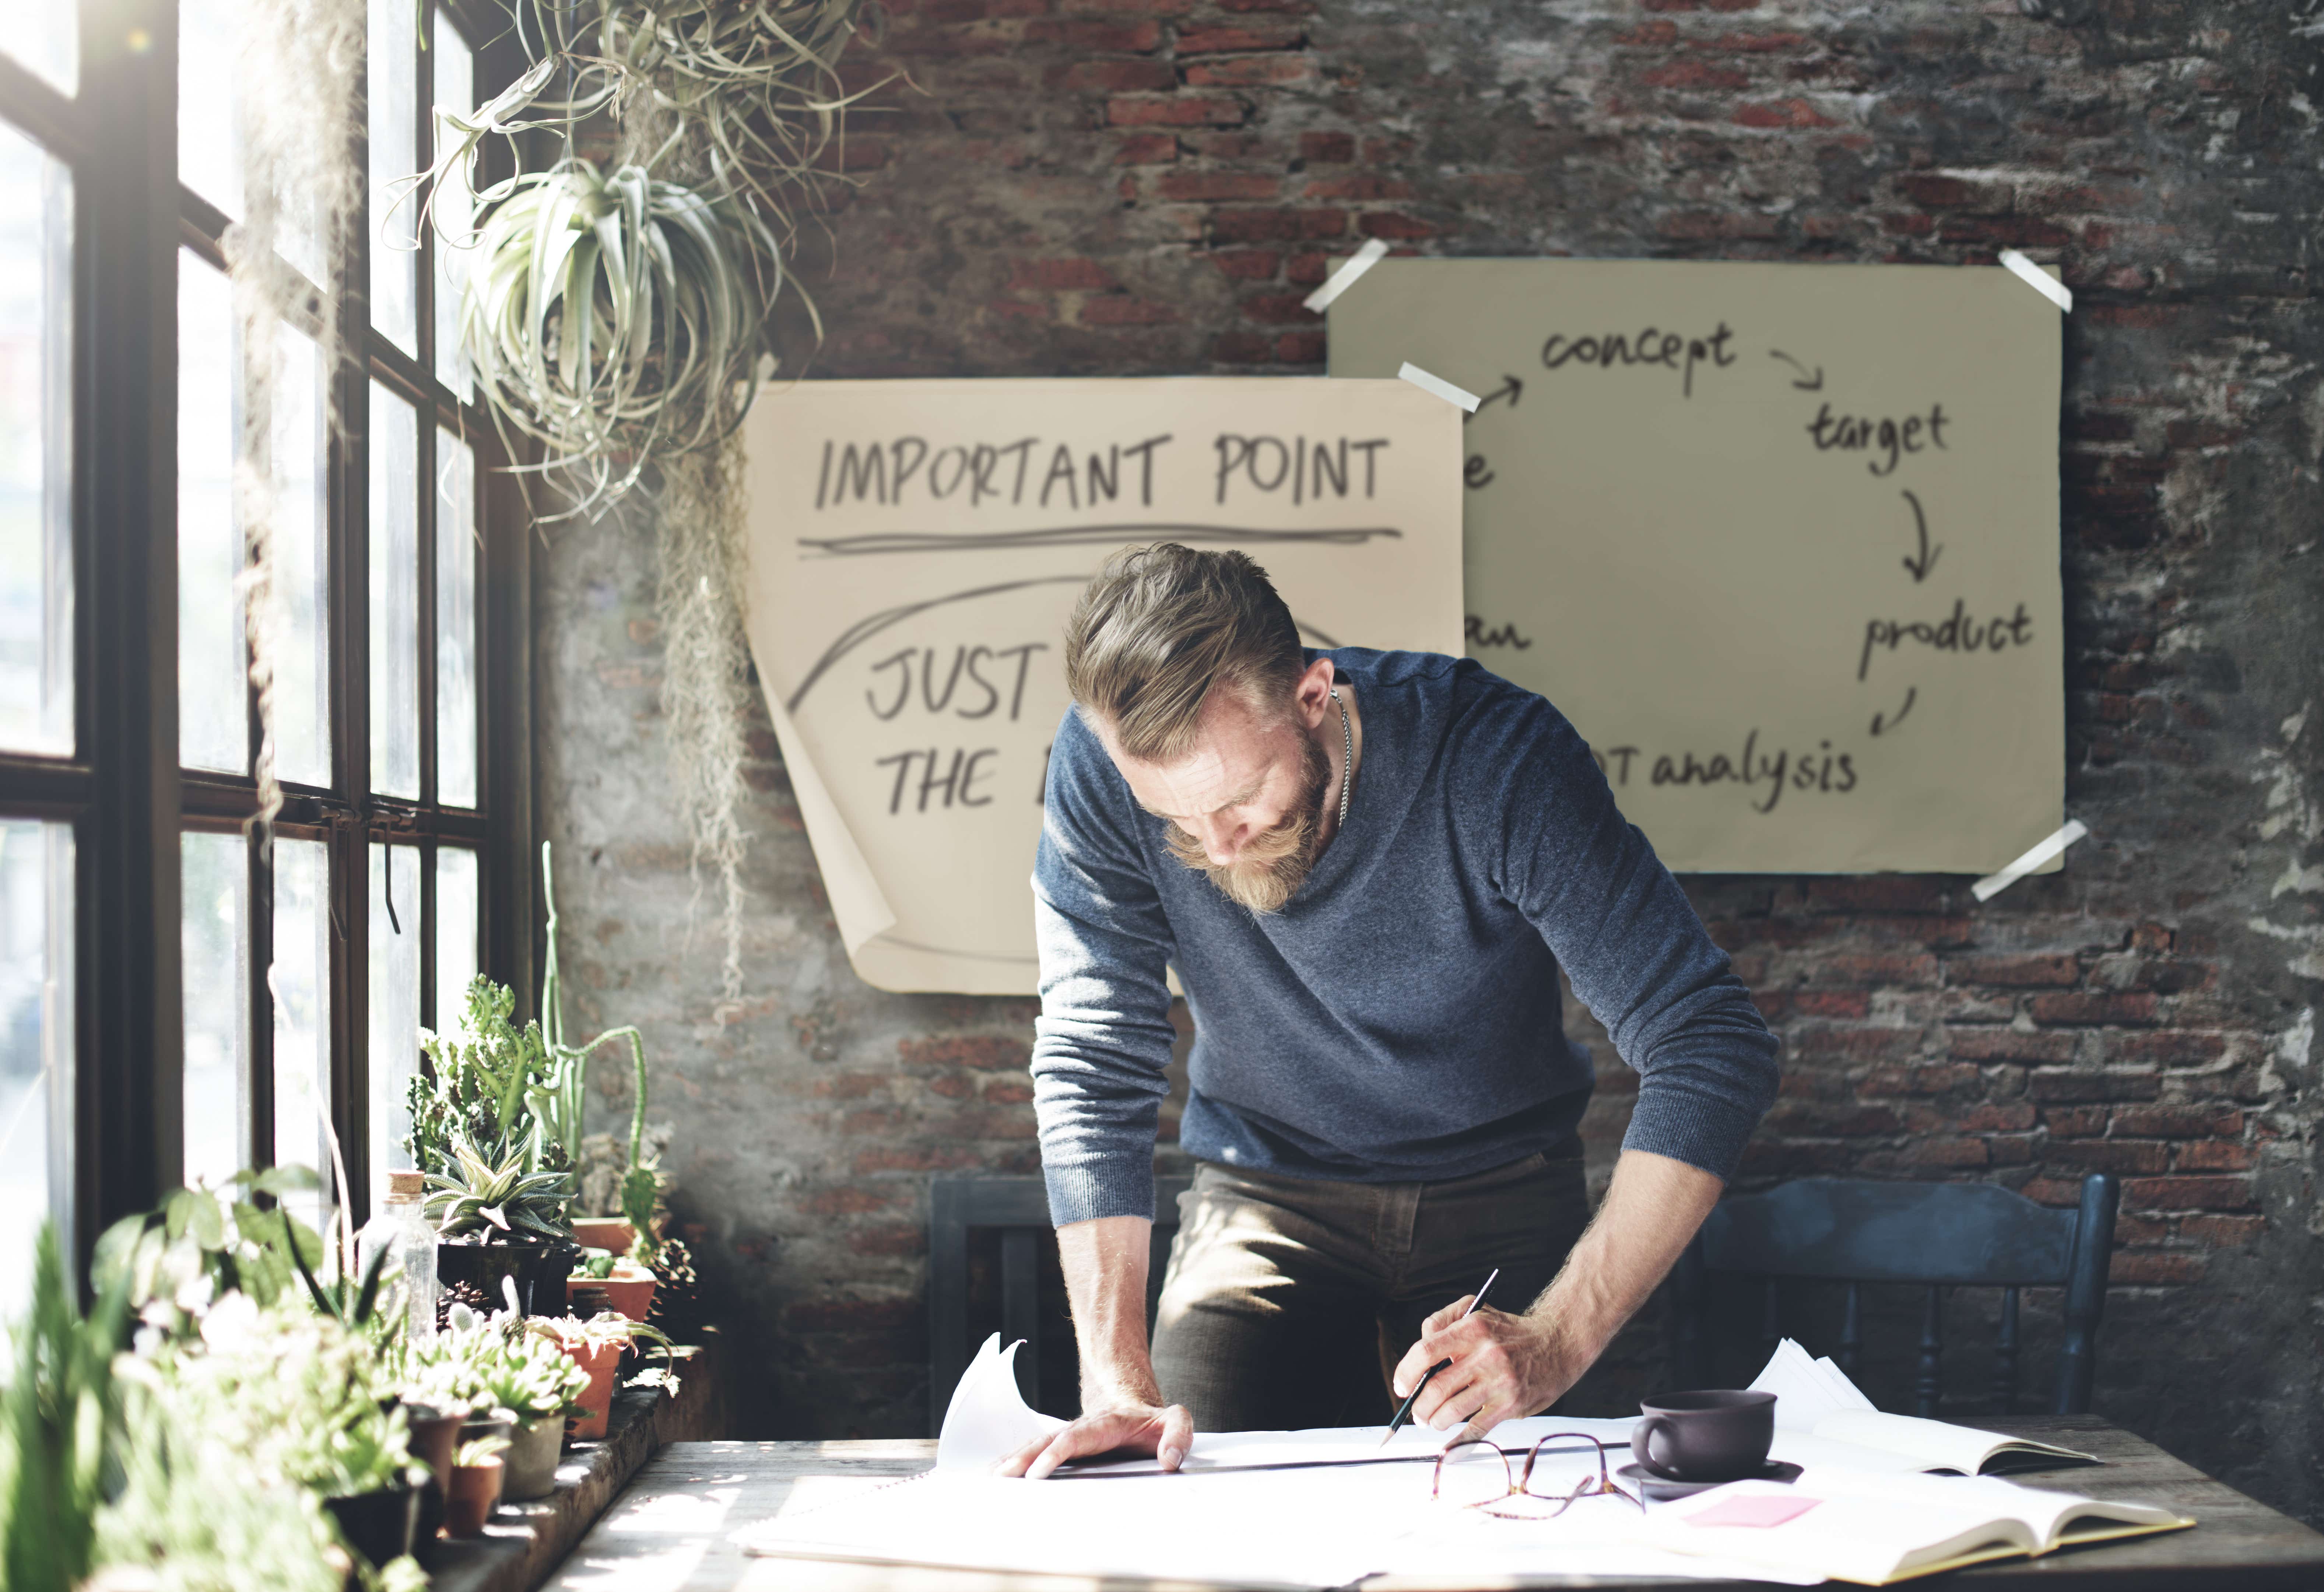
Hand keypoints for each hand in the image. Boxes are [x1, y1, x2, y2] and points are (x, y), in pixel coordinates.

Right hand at [993, 1399, 1193, 1479]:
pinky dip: (1015, 1458)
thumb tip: (1169, 1460)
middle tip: (1003, 1475)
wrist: (1137, 1409)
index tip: (1038, 1470)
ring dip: (1015, 1458)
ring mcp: (1070, 1436)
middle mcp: (1082, 1428)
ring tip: (993, 1475)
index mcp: (1106, 1423)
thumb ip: (1178, 1435)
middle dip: (1025, 1457)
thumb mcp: (1177, 1421)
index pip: (1077, 1437)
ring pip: (1038, 1444)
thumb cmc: (1154, 1422)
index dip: (1056, 1453)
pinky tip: (996, 1469)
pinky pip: (1036, 1450)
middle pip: (1048, 1440)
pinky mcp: (1063, 1446)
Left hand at [1390, 1299, 1579, 1439]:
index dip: (1406, 1372)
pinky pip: (1477, 1430)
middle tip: (1417, 1413)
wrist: (1557, 1343)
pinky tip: (1448, 1449)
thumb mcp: (1476, 1310)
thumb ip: (1442, 1322)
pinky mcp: (1512, 1405)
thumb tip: (1418, 1353)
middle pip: (1436, 1387)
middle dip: (1419, 1406)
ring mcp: (1500, 1382)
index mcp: (1471, 1329)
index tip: (1402, 1386)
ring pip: (1453, 1411)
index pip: (1426, 1351)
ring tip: (1433, 1421)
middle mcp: (1486, 1355)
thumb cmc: (1509, 1330)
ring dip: (1435, 1422)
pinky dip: (1458, 1444)